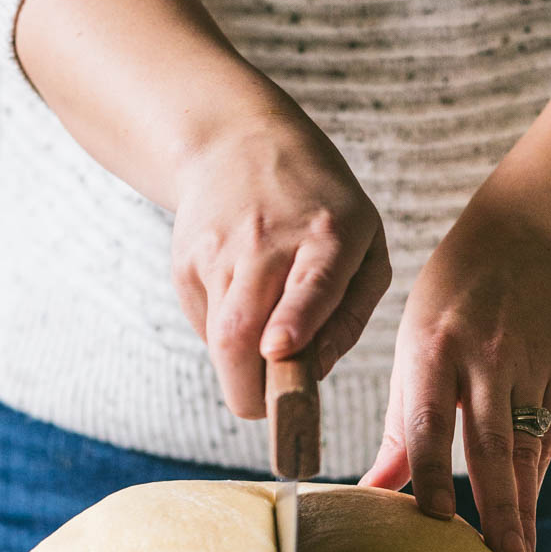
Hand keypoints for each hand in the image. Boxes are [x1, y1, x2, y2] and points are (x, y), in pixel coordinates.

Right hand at [171, 103, 390, 418]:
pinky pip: (204, 323)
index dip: (294, 320)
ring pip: (218, 338)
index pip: (311, 282)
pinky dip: (224, 333)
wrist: (237, 140)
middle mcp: (269, 241)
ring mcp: (220, 251)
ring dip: (239, 368)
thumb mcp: (365, 242)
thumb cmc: (321, 206)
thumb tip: (312, 371)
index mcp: (330, 235)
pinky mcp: (186, 262)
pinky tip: (241, 299)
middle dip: (251, 389)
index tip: (278, 349)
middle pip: (241, 331)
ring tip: (264, 351)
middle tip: (268, 411)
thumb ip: (351, 312)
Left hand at [361, 210, 550, 551]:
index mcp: (434, 347)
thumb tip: (373, 492)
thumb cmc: (450, 302)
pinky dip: (534, 477)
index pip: (431, 420)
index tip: (437, 519)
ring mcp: (530, 365)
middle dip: (498, 505)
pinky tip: (527, 514)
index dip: (432, 472)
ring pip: (527, 446)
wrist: (524, 240)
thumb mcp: (414, 346)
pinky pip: (546, 436)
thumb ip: (401, 424)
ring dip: (523, 504)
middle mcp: (485, 357)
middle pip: (492, 442)